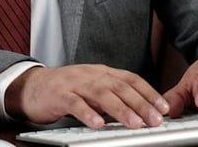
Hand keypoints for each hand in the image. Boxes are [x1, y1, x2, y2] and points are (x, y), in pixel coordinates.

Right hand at [6, 64, 170, 129]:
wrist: (33, 86)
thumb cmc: (66, 90)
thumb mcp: (93, 89)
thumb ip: (113, 97)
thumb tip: (140, 111)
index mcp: (102, 72)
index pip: (131, 79)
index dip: (149, 92)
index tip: (164, 107)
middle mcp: (91, 75)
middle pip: (120, 87)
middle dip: (140, 103)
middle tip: (155, 119)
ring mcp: (75, 83)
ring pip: (101, 94)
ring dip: (120, 109)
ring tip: (134, 123)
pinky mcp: (59, 94)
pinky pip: (75, 103)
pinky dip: (87, 113)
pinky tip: (97, 124)